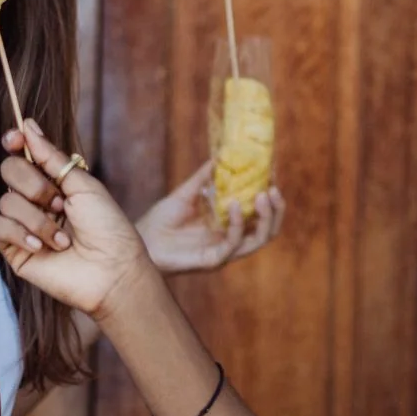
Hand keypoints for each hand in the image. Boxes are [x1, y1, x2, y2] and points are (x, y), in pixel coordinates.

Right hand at [0, 125, 156, 321]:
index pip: (23, 154)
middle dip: (35, 185)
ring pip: (6, 201)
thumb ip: (51, 157)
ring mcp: (24, 224)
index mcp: (55, 182)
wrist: (112, 271)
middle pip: (9, 171)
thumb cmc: (108, 229)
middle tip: (60, 204)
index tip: (15, 139)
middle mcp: (36, 200)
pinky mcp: (14, 249)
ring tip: (62, 239)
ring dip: (37, 219)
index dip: (15, 143)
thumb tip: (27, 125)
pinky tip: (40, 246)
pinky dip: (18, 233)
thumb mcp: (84, 185)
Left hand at [136, 161, 285, 274]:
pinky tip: (235, 204)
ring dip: (265, 217)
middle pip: (267, 230)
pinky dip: (239, 224)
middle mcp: (231, 240)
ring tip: (263, 194)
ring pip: (259, 239)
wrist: (139, 241)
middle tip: (273, 188)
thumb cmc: (161, 221)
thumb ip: (204, 178)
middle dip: (276, 209)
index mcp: (229, 226)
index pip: (260, 214)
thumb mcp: (185, 194)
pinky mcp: (213, 260)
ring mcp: (224, 252)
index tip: (273, 172)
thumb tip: (221, 155)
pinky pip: (234, 244)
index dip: (270, 195)